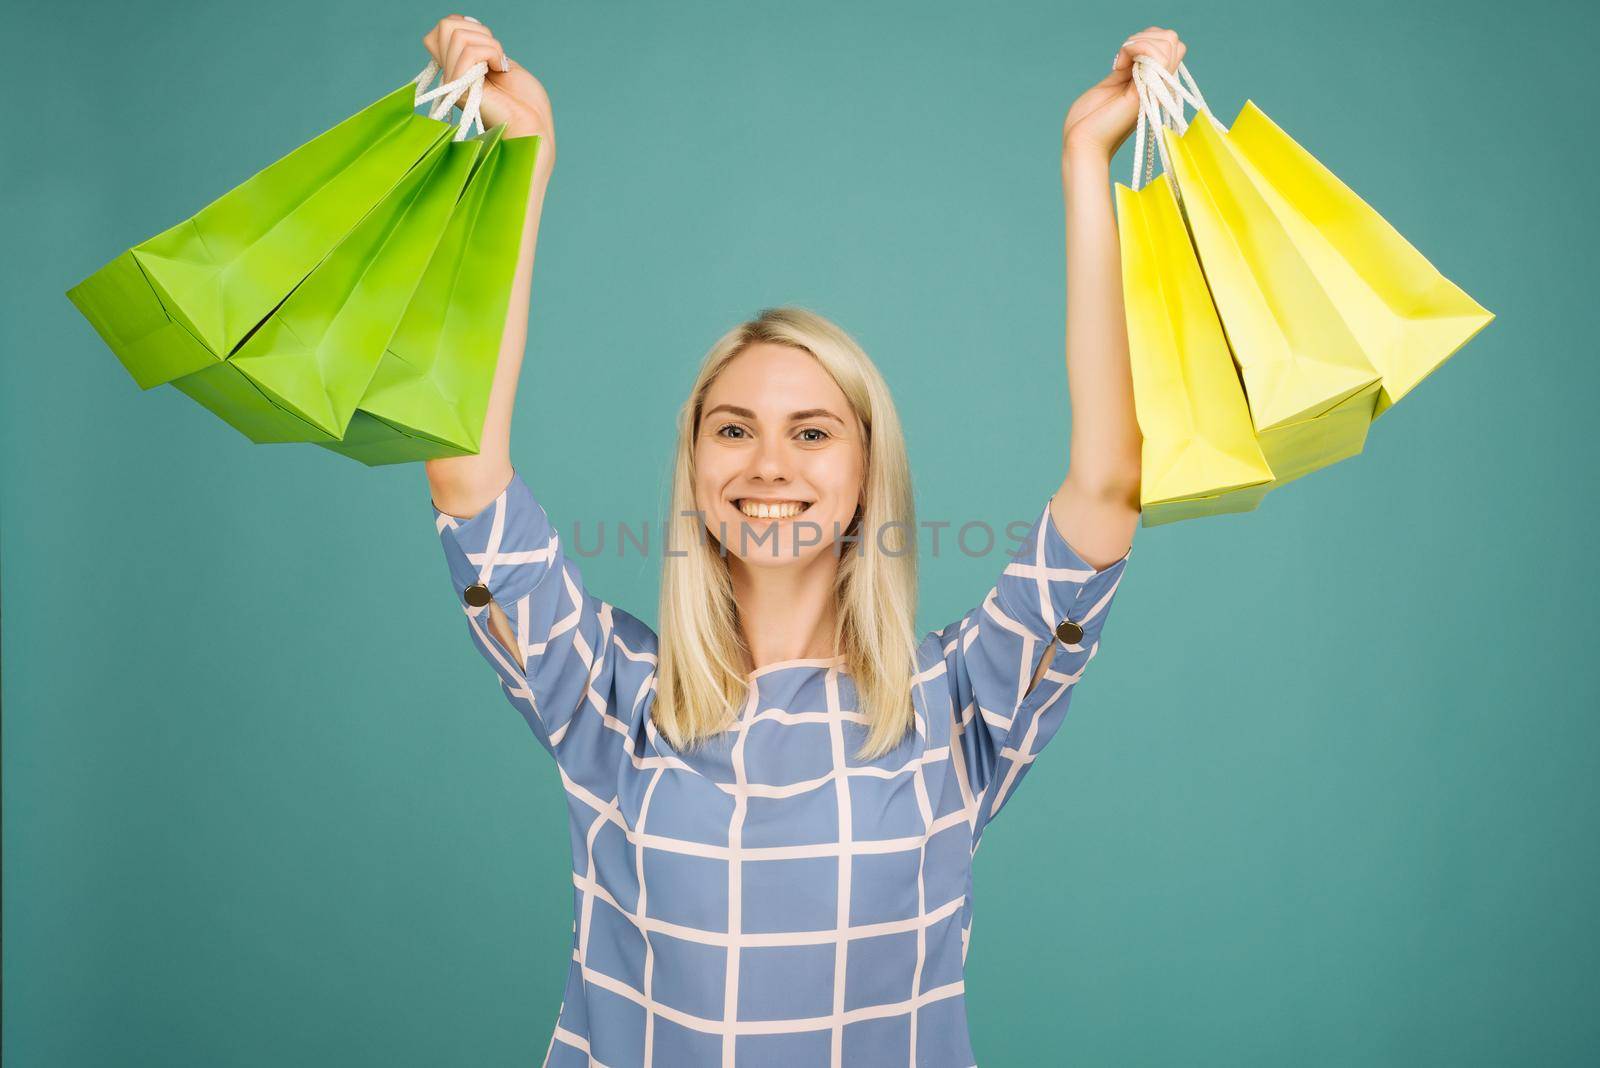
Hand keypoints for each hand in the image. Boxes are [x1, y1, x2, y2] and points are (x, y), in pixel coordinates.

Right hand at [423, 14, 555, 173]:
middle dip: (479, 32)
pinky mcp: (458, 88)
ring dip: (490, 45)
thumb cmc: (526, 102)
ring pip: (458, 35)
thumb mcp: (502, 61)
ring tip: (500, 66)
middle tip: (496, 57)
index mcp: (459, 67)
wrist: (533, 128)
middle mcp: (450, 74)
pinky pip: (469, 52)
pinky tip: (500, 69)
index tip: (490, 47)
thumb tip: (462, 24)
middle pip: (446, 25)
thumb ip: (479, 45)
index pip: (444, 28)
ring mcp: (452, 81)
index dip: (467, 25)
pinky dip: (491, 53)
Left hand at [1061, 27, 1185, 166]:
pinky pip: (1158, 55)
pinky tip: (1120, 64)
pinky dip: (1136, 48)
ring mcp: (1154, 88)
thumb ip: (1127, 68)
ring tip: (1120, 63)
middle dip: (1144, 37)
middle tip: (1122, 59)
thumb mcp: (1111, 84)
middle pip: (1172, 40)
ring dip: (1139, 42)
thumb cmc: (1088, 120)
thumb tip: (1136, 47)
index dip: (1147, 40)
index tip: (1123, 58)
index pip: (1168, 45)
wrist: (1081, 143)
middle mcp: (1157, 85)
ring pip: (1169, 42)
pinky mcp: (1146, 92)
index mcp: (1150, 84)